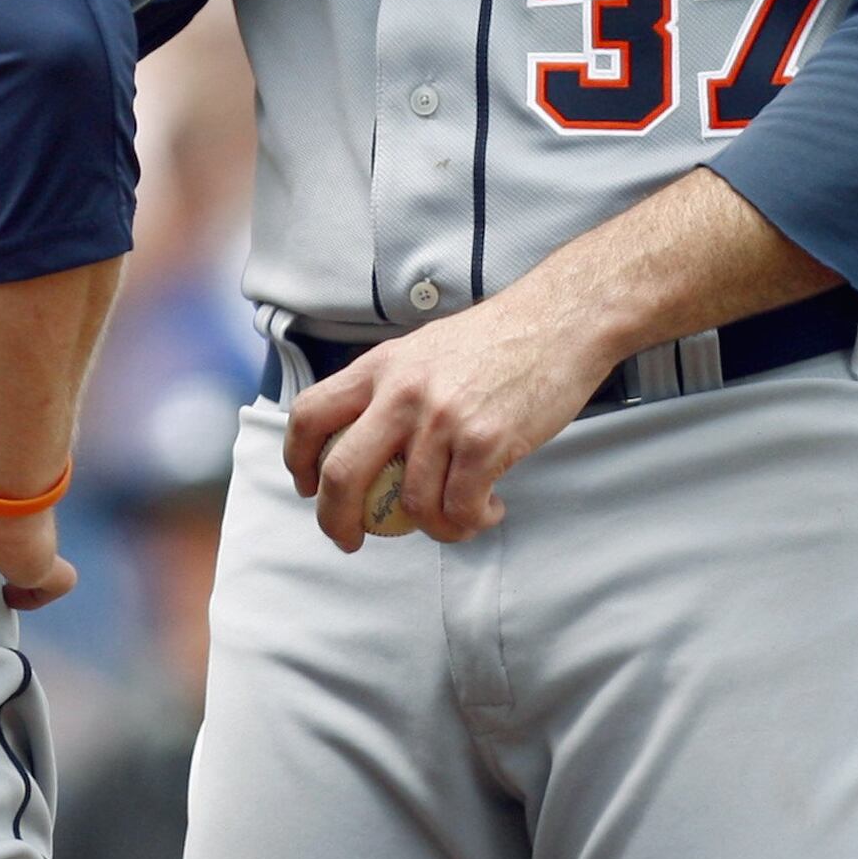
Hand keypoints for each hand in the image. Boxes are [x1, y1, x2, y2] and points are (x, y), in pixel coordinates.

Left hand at [282, 287, 616, 548]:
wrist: (560, 320)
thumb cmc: (497, 338)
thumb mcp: (424, 349)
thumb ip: (392, 389)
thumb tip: (369, 444)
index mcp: (380, 366)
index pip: (309, 414)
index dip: (297, 459)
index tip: (308, 487)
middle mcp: (402, 392)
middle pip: (342, 473)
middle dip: (337, 520)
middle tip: (351, 538)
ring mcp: (442, 418)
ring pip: (413, 504)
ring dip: (435, 528)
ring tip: (459, 519)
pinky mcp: (485, 441)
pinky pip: (461, 509)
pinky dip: (473, 522)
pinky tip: (491, 509)